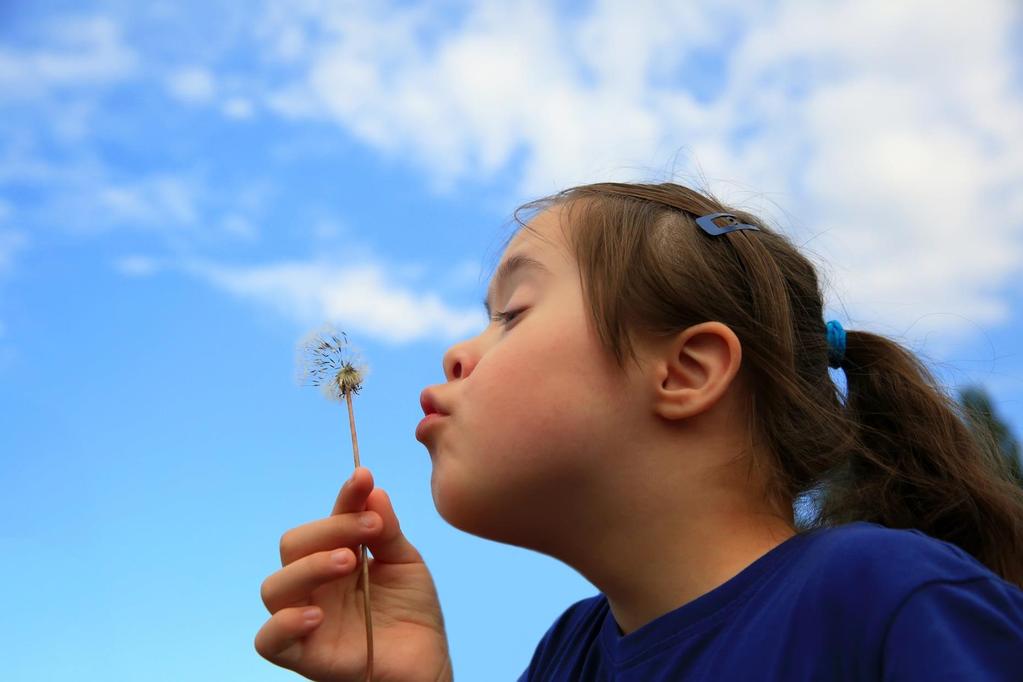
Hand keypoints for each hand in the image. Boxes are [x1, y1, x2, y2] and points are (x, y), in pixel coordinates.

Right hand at [255, 467, 452, 680]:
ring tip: (348, 562)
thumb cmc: (413, 612)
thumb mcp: (405, 563)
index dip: (345, 498)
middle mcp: (314, 585)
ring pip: (274, 587)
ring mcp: (306, 618)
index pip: (329, 519)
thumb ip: (386, 530)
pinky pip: (268, 640)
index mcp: (336, 556)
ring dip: (309, 567)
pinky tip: (318, 614)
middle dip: (329, 530)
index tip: (364, 477)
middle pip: (293, 545)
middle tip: (369, 530)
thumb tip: (372, 489)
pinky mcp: (303, 655)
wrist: (427, 662)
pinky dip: (285, 623)